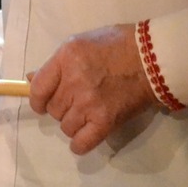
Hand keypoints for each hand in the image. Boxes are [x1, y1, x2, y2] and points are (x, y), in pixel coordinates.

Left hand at [28, 24, 158, 155]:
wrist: (156, 59)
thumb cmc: (120, 45)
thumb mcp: (83, 43)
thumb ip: (59, 62)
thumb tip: (32, 80)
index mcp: (66, 58)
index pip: (38, 89)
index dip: (38, 99)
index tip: (44, 103)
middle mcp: (73, 81)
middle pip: (53, 109)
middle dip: (62, 107)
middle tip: (78, 100)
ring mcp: (88, 103)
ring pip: (65, 126)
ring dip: (74, 123)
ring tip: (89, 113)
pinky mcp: (105, 121)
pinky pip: (81, 143)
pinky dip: (80, 143)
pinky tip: (87, 134)